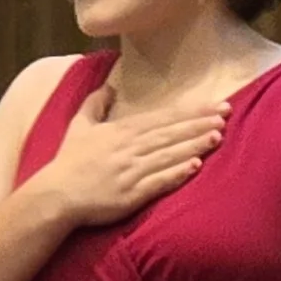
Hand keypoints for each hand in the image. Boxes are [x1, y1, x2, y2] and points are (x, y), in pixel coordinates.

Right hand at [38, 83, 224, 229]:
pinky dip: (176, 172)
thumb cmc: (68, 162)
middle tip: (226, 114)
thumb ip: (96, 104)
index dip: (190, 112)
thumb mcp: (79, 125)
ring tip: (218, 136)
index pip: (162, 118)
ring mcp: (131, 171)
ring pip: (168, 154)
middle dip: (199, 123)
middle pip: (170, 132)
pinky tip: (195, 166)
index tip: (213, 105)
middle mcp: (129, 148)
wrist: (54, 195)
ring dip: (194, 144)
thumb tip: (110, 85)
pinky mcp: (130, 194)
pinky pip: (158, 181)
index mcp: (121, 131)